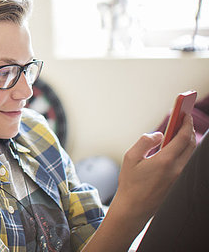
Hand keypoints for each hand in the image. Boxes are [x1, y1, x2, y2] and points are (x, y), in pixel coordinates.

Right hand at [82, 115, 195, 251]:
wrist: (134, 208)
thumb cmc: (130, 183)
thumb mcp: (130, 157)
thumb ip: (145, 141)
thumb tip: (158, 134)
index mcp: (165, 161)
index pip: (183, 138)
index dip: (185, 123)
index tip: (184, 113)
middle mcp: (177, 169)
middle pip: (191, 145)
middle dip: (189, 130)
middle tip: (183, 119)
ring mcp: (180, 177)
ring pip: (191, 154)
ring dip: (188, 140)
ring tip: (180, 130)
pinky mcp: (179, 182)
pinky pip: (187, 162)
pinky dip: (185, 151)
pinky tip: (176, 146)